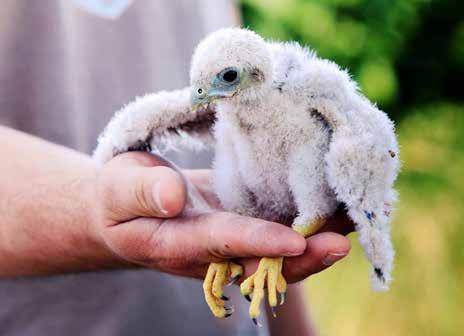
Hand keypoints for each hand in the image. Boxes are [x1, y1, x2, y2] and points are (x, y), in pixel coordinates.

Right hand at [92, 152, 352, 280]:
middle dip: (303, 254)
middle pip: (262, 261)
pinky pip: (278, 226)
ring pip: (278, 248)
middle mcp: (213, 252)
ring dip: (317, 237)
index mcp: (179, 245)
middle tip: (344, 241)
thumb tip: (174, 196)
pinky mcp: (243, 223)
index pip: (221, 244)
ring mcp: (232, 240)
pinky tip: (338, 203)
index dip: (256, 243)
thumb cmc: (119, 197)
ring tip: (359, 219)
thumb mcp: (120, 188)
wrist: (127, 208)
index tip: (294, 239)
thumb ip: (143, 193)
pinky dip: (309, 218)